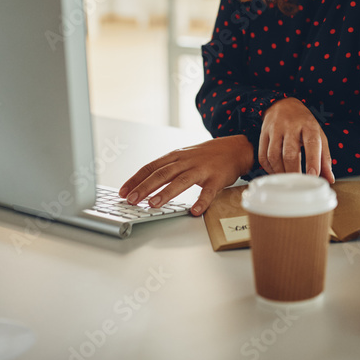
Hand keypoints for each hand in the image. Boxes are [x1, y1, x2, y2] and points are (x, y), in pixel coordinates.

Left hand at [119, 134, 253, 215]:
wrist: (235, 148)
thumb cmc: (206, 155)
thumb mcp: (184, 156)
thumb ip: (167, 168)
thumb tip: (144, 184)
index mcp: (176, 156)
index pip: (151, 167)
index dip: (136, 179)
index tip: (123, 191)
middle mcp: (186, 161)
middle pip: (161, 174)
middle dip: (144, 187)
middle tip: (131, 200)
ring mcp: (201, 169)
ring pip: (181, 181)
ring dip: (166, 193)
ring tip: (153, 205)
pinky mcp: (217, 179)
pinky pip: (208, 192)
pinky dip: (201, 202)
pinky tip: (194, 211)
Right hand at [259, 97, 335, 182]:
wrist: (283, 104)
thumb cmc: (304, 124)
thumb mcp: (318, 135)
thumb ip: (324, 158)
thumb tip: (329, 179)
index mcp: (308, 125)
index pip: (312, 143)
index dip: (312, 161)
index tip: (313, 175)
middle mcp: (290, 125)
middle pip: (290, 152)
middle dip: (294, 171)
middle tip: (298, 183)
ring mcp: (275, 129)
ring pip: (273, 155)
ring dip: (280, 172)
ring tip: (287, 180)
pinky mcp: (263, 133)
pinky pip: (262, 155)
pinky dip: (269, 168)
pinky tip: (276, 172)